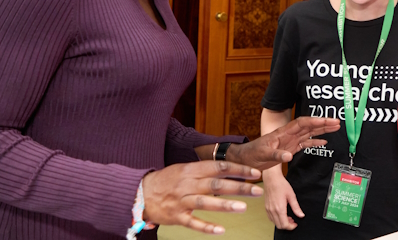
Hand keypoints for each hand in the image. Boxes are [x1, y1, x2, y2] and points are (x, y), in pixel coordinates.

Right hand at [142, 160, 261, 233]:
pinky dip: (206, 227)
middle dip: (239, 187)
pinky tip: (221, 230)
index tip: (255, 173)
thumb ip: (205, 170)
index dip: (238, 170)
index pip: (219, 167)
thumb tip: (229, 169)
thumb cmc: (167, 180)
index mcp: (192, 170)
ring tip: (243, 208)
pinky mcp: (176, 217)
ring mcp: (182, 201)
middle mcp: (188, 184)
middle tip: (257, 191)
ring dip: (225, 205)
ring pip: (206, 202)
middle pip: (216, 184)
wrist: (140, 192)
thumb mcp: (185, 169)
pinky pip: (193, 222)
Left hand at [231, 116, 339, 169]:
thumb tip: (288, 156)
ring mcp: (290, 141)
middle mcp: (289, 135)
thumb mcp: (263, 154)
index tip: (326, 120)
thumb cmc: (252, 153)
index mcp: (283, 132)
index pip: (301, 123)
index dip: (314, 121)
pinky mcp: (290, 148)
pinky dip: (315, 142)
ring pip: (309, 133)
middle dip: (323, 123)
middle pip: (309, 126)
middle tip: (337, 122)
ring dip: (322, 130)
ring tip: (335, 128)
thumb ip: (276, 155)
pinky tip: (324, 142)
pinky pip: (305, 144)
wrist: (246, 159)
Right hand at [263, 170, 302, 229]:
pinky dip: (276, 219)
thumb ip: (296, 207)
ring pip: (275, 223)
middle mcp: (272, 210)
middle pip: (279, 226)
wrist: (271, 179)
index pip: (285, 225)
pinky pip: (271, 218)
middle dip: (287, 226)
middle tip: (293, 220)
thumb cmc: (281, 184)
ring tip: (288, 216)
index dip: (291, 227)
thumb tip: (301, 215)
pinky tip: (281, 213)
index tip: (295, 224)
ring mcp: (268, 209)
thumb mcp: (291, 196)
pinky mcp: (266, 207)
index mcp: (279, 208)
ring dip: (281, 222)